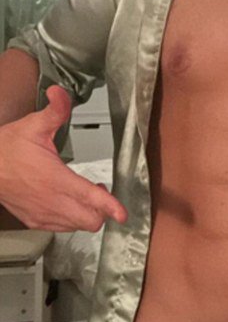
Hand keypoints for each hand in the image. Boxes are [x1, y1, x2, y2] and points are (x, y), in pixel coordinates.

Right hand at [0, 85, 126, 231]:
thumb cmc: (7, 148)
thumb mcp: (33, 125)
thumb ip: (54, 110)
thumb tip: (60, 92)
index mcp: (55, 179)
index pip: (90, 198)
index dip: (110, 206)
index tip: (123, 213)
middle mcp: (51, 201)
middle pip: (89, 220)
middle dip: (102, 210)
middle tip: (100, 191)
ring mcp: (42, 214)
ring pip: (77, 226)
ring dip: (87, 214)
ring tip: (85, 194)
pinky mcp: (34, 220)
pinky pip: (61, 228)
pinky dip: (71, 220)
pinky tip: (69, 203)